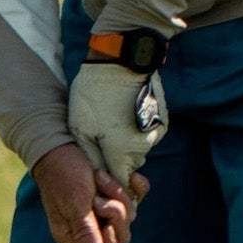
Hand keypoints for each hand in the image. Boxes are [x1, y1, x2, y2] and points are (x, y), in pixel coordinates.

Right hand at [31, 143, 141, 242]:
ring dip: (119, 195)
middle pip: (120, 239)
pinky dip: (136, 186)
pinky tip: (128, 176)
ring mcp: (106, 210)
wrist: (63, 142)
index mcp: (74, 235)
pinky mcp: (117, 193)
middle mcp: (91, 226)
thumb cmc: (63, 173)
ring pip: (129, 217)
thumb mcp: (74, 203)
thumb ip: (84, 231)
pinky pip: (138, 197)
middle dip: (115, 217)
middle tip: (99, 200)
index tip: (107, 228)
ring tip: (100, 178)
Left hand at [67, 64, 167, 184]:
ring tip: (110, 119)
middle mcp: (143, 147)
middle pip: (128, 166)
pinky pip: (146, 136)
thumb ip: (90, 157)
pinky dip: (135, 130)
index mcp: (121, 152)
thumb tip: (96, 176)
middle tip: (99, 136)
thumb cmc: (94, 92)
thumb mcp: (80, 126)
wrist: (123, 59)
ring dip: (125, 143)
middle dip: (114, 158)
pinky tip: (124, 112)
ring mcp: (156, 134)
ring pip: (137, 150)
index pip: (119, 183)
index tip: (97, 170)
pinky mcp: (162, 122)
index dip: (108, 180)